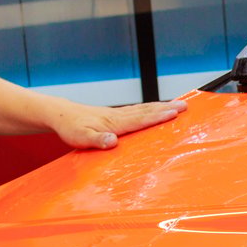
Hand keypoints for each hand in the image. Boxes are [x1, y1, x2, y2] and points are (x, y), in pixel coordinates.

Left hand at [48, 99, 187, 149]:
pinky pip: (137, 110)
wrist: (60, 115)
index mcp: (114, 123)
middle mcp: (118, 116)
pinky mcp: (115, 115)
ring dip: (161, 107)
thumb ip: (98, 141)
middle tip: (185, 105)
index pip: (140, 119)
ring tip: (177, 104)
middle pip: (147, 111)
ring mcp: (117, 114)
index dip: (158, 116)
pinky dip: (150, 108)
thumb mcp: (81, 139)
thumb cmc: (70, 129)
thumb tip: (113, 141)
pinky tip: (155, 108)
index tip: (175, 112)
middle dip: (167, 108)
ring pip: (144, 109)